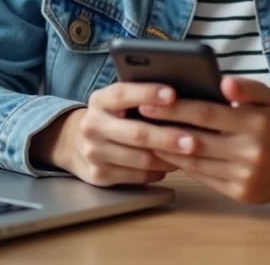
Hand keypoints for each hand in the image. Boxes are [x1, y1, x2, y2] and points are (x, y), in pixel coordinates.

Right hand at [31, 82, 200, 186]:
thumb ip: (140, 97)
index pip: (123, 94)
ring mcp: (93, 152)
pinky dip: (158, 171)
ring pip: (140, 159)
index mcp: (100, 100)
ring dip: (168, 158)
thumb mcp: (117, 101)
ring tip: (189, 154)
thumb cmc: (112, 117)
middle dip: (167, 137)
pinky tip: (171, 164)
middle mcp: (92, 125)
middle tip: (193, 141)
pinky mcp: (99, 175)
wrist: (75, 143)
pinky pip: (138, 175)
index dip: (148, 93)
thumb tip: (181, 95)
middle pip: (136, 133)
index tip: (173, 94)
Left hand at [142, 76, 269, 202]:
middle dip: (164, 128)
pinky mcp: (240, 194)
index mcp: (256, 123)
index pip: (207, 114)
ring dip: (166, 149)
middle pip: (196, 139)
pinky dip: (182, 166)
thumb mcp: (266, 98)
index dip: (176, 108)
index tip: (149, 102)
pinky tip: (166, 154)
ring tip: (146, 135)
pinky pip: (202, 178)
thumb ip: (246, 87)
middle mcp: (251, 152)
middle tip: (138, 118)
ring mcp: (245, 176)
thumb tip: (224, 82)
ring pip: (196, 162)